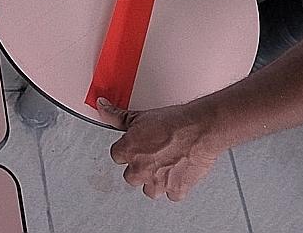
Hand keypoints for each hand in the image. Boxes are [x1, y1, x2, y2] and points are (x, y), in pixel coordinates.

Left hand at [99, 98, 225, 201]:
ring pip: (150, 190)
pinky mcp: (177, 189)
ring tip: (163, 167)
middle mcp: (140, 169)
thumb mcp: (139, 115)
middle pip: (131, 177)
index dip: (127, 151)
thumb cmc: (173, 123)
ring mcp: (158, 182)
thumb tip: (102, 107)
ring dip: (155, 181)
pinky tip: (178, 175)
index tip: (136, 148)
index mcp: (128, 151)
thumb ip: (116, 116)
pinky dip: (175, 187)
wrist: (199, 129)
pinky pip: (172, 194)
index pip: (117, 157)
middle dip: (139, 169)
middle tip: (151, 158)